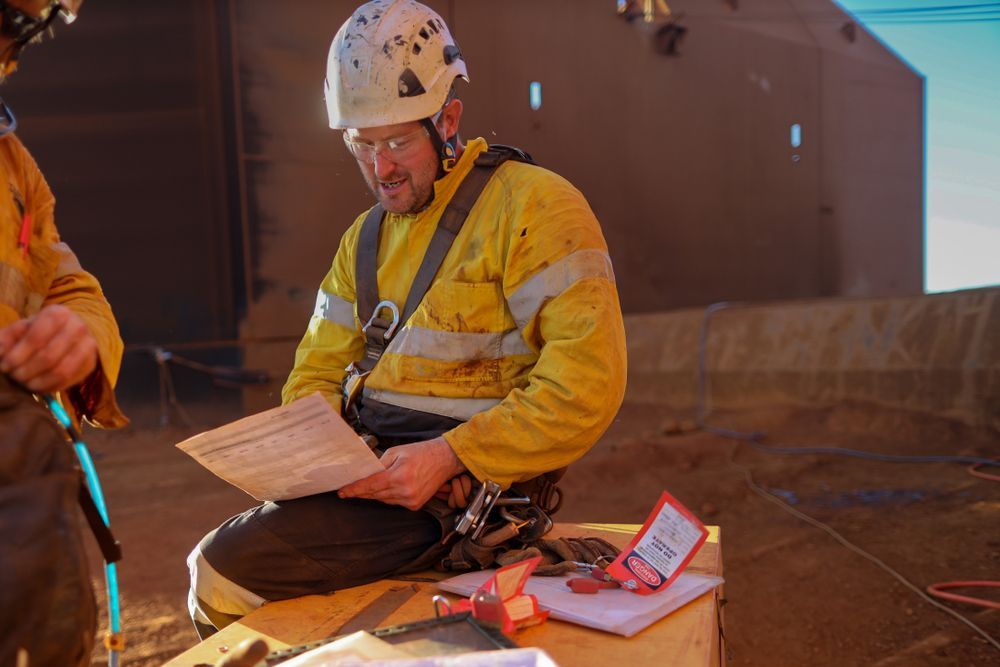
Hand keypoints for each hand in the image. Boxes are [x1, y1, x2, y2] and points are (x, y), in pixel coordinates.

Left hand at [0, 304, 97, 392]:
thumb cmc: (40, 330)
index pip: (36, 338)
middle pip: (48, 357)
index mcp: (58, 313)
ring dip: (38, 382)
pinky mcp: (91, 363)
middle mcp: (78, 327)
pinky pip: (68, 382)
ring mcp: (88, 346)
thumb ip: (8, 337)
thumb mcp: (22, 328)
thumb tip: (1, 352)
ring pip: (61, 371)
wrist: (70, 332)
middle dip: (26, 371)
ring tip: (24, 383)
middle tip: (13, 377)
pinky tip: (36, 387)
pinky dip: (49, 388)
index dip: (17, 355)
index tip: (4, 366)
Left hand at [339, 436, 465, 510]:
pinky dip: (388, 496)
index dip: (354, 489)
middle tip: (349, 488)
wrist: (445, 459)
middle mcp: (405, 491)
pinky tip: (389, 487)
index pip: (370, 485)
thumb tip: (365, 473)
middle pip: (374, 494)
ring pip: (383, 499)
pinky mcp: (415, 505)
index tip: (342, 492)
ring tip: (371, 484)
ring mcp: (411, 500)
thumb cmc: (422, 452)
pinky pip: (394, 502)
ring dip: (375, 493)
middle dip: (362, 491)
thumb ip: (379, 463)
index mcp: (399, 476)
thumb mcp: (397, 451)